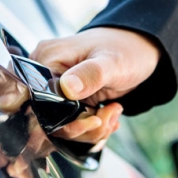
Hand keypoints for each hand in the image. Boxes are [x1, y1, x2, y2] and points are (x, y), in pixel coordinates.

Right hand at [30, 27, 160, 142]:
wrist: (137, 49)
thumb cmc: (125, 49)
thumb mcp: (112, 62)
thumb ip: (90, 74)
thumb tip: (66, 88)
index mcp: (47, 59)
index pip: (41, 101)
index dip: (66, 120)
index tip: (96, 120)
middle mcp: (44, 73)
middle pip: (49, 118)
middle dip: (83, 126)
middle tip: (109, 116)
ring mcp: (55, 86)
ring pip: (61, 124)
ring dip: (91, 128)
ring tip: (113, 112)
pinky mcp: (65, 97)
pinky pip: (70, 122)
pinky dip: (91, 125)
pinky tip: (109, 113)